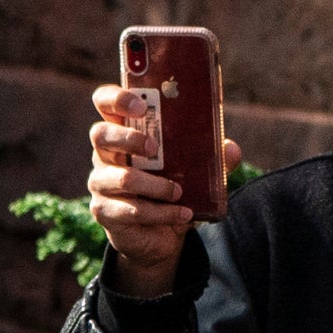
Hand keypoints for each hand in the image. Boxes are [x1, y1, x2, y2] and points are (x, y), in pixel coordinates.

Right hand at [86, 83, 236, 301]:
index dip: (117, 98)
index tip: (141, 106)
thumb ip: (210, 156)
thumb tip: (231, 150)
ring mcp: (100, 182)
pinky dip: (162, 213)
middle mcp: (104, 152)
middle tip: (155, 148)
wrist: (161, 234)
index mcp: (122, 130)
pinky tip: (183, 214)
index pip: (105, 101)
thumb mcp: (192, 168)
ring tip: (178, 191)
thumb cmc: (171, 187)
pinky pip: (131, 210)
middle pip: (101, 134)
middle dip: (130, 139)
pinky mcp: (104, 211)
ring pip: (122, 178)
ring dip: (156, 185)